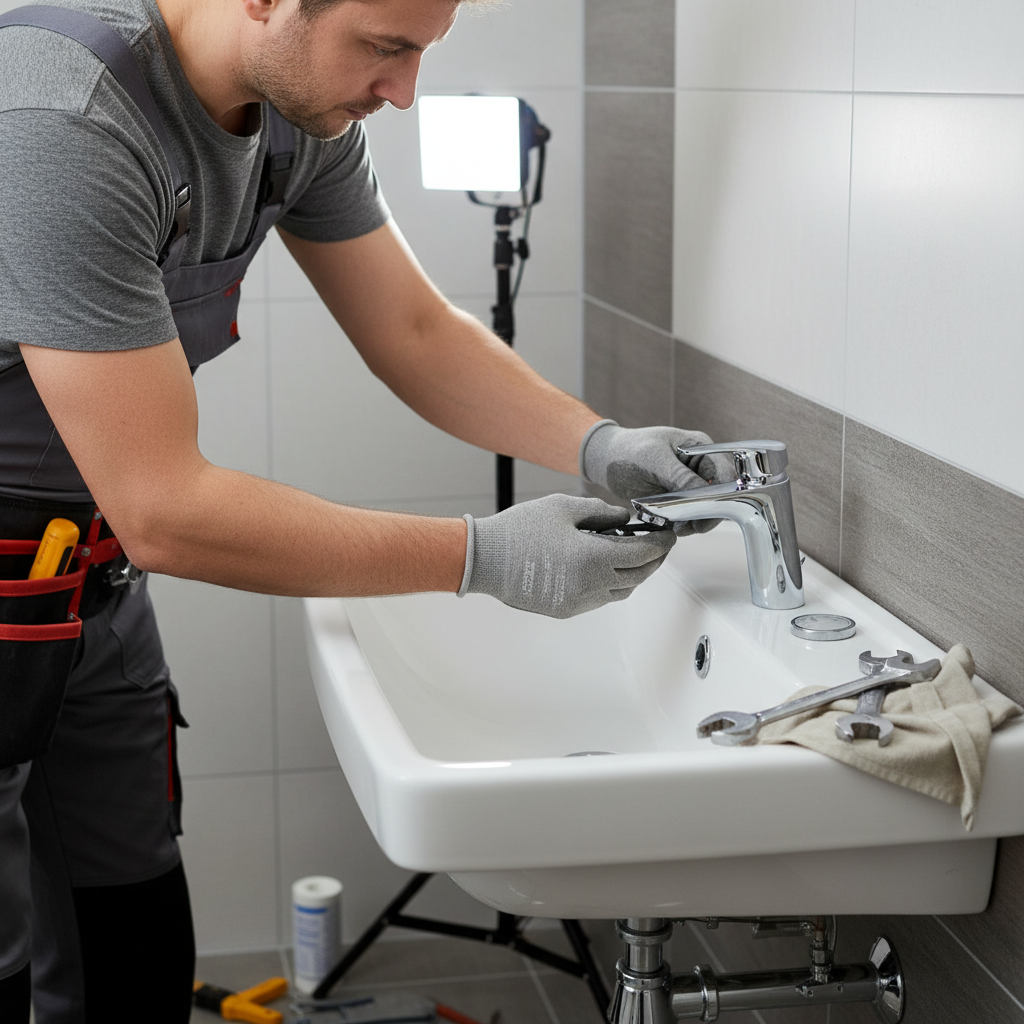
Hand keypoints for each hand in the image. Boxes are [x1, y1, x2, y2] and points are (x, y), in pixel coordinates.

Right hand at [459, 494, 675, 617]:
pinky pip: (601, 599)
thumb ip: (601, 512)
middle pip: (638, 576)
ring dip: (634, 574)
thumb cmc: (519, 531)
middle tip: (658, 545)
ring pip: (622, 591)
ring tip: (632, 555)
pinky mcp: (566, 609)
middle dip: (653, 560)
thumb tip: (625, 520)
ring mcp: (579, 601)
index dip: (660, 543)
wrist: (485, 560)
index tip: (668, 534)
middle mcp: (591, 585)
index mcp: (594, 558)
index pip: (643, 554)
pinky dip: (612, 584)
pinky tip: (605, 567)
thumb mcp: (564, 507)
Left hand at [578, 420, 729, 534]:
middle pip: (719, 494)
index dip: (723, 494)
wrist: (605, 460)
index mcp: (700, 448)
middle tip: (693, 526)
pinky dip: (683, 524)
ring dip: (694, 521)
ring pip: (705, 508)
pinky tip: (671, 526)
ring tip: (678, 527)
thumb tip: (702, 493)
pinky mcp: (678, 499)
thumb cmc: (627, 451)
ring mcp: (689, 484)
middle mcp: (699, 466)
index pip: (725, 473)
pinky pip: (689, 515)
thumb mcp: (654, 460)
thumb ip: (679, 477)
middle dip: (707, 512)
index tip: (711, 512)